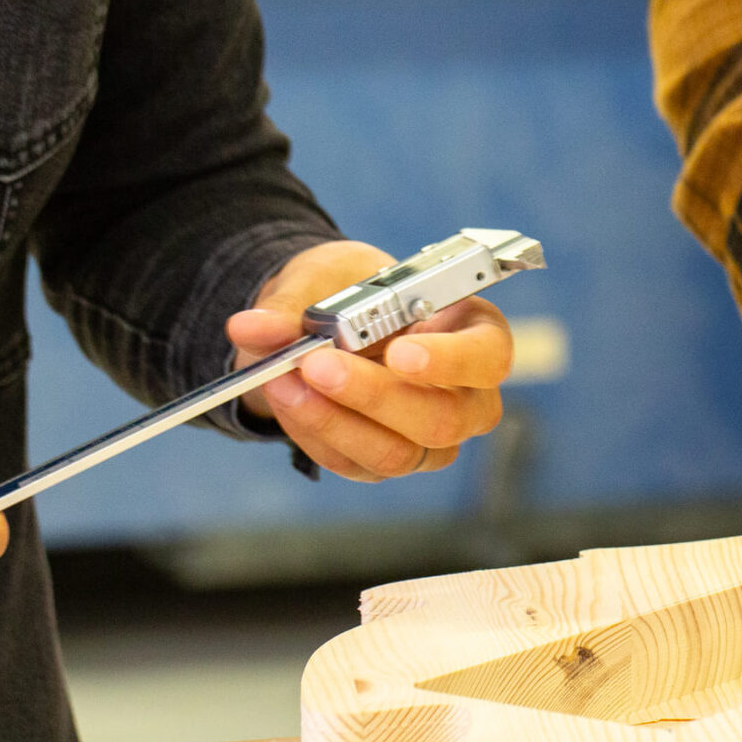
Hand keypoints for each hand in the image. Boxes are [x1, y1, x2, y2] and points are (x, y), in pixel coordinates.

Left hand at [229, 239, 511, 480]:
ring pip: (399, 453)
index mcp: (474, 334)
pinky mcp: (391, 462)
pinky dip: (316, 433)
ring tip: (285, 382)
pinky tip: (288, 400)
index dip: (453, 361)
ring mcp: (433, 439)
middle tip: (316, 364)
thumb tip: (252, 328)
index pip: (489, 356)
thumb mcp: (325, 276)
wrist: (324, 324)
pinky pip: (357, 465)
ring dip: (335, 421)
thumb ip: (295, 301)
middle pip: (443, 418)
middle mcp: (467, 396)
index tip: (401, 353)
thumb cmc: (349, 291)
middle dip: (374, 396)